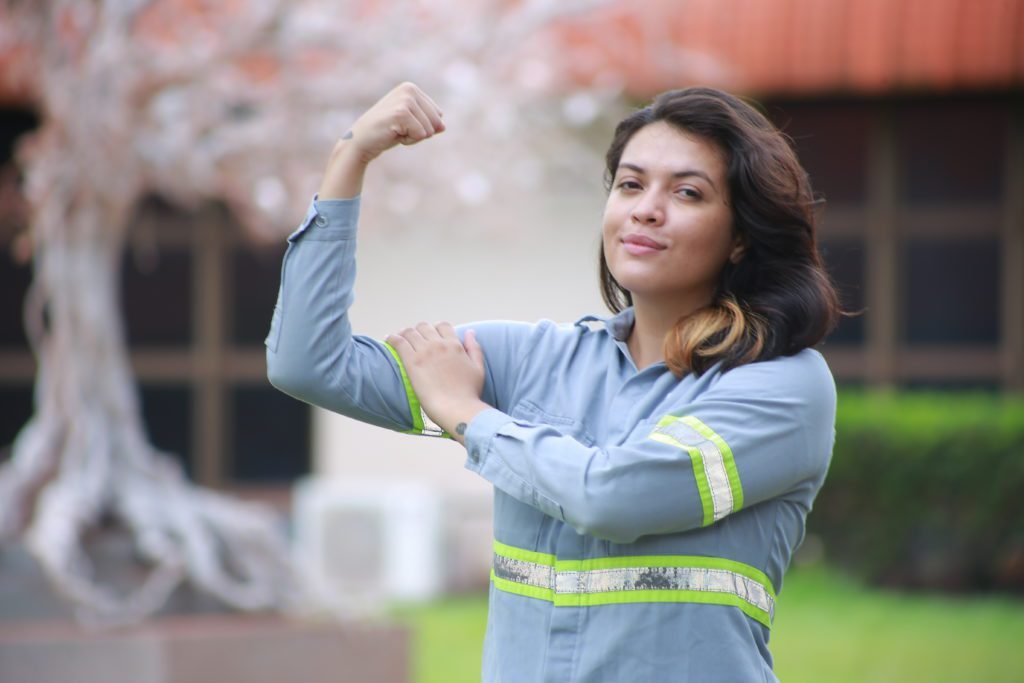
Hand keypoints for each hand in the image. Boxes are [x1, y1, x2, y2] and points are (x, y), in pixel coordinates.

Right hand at [346, 81, 445, 161]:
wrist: (361, 140)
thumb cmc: (386, 132)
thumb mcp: (411, 124)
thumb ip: (429, 123)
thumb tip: (443, 126)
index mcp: (411, 88)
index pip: (438, 114)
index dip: (423, 126)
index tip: (403, 125)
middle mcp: (409, 89)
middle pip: (436, 121)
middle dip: (420, 132)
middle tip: (398, 129)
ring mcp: (405, 100)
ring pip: (429, 129)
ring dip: (413, 137)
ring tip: (395, 131)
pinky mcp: (401, 113)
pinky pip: (421, 135)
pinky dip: (409, 141)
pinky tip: (393, 134)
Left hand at [385, 322, 488, 442]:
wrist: (457, 408)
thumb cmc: (469, 393)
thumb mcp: (478, 368)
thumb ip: (474, 348)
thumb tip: (470, 331)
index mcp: (455, 345)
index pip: (442, 326)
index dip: (435, 329)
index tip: (430, 337)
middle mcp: (439, 344)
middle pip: (424, 327)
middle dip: (418, 331)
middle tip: (413, 340)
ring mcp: (425, 352)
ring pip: (409, 332)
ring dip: (403, 333)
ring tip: (398, 339)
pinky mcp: (412, 361)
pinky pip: (398, 342)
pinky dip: (392, 338)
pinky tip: (388, 340)